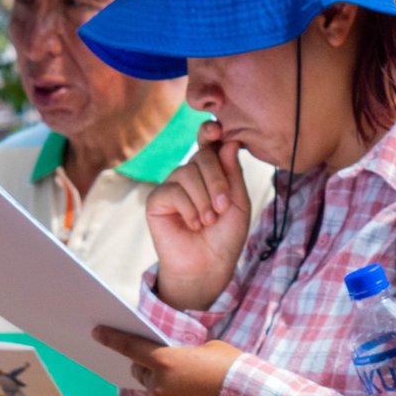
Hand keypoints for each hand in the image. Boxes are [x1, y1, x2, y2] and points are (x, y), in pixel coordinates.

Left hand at [94, 327, 241, 395]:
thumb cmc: (236, 372)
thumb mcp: (214, 351)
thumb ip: (190, 355)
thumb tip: (184, 364)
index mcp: (167, 361)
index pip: (131, 347)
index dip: (112, 338)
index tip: (96, 332)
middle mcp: (160, 386)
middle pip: (142, 374)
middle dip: (150, 370)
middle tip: (168, 368)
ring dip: (174, 393)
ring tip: (203, 394)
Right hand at [146, 122, 252, 310]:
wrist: (208, 265)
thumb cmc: (225, 236)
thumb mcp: (238, 203)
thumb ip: (233, 173)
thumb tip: (228, 141)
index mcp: (211, 171)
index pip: (208, 143)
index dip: (209, 131)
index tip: (215, 129)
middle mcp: (190, 173)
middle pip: (202, 156)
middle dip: (217, 181)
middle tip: (222, 208)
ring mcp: (172, 184)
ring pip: (188, 173)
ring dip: (204, 200)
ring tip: (208, 221)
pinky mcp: (157, 199)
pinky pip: (173, 191)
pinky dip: (189, 210)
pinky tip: (192, 225)